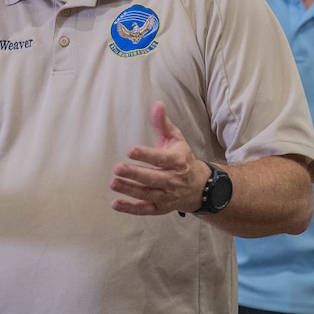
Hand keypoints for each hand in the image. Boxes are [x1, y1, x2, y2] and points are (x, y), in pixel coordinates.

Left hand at [110, 101, 209, 216]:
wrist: (200, 187)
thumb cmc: (183, 159)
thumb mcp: (177, 139)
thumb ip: (164, 123)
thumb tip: (156, 104)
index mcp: (177, 161)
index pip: (161, 159)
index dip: (146, 155)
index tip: (130, 150)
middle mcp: (172, 180)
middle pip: (152, 178)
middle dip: (135, 174)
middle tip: (118, 168)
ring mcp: (166, 196)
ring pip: (147, 194)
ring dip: (129, 190)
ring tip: (113, 183)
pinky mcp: (160, 207)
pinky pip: (145, 209)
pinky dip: (130, 208)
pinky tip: (115, 204)